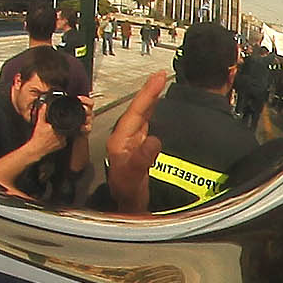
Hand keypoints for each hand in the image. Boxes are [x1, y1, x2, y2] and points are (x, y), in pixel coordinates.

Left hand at [106, 70, 170, 206]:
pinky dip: (153, 112)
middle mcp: (125, 138)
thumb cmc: (128, 194)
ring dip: (151, 99)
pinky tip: (156, 108)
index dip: (148, 94)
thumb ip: (142, 159)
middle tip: (161, 74)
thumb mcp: (134, 178)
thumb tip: (154, 140)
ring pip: (141, 115)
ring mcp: (131, 142)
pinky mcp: (139, 148)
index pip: (136, 112)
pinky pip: (146, 123)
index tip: (159, 78)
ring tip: (159, 85)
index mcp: (121, 140)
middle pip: (138, 109)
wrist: (128, 208)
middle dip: (149, 91)